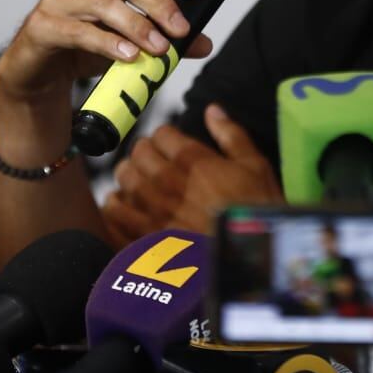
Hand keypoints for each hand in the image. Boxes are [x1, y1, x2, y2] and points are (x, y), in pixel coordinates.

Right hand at [0, 0, 215, 104]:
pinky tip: (128, 56)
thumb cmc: (81, 45)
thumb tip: (203, 43)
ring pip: (104, 2)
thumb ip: (163, 36)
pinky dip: (109, 43)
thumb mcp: (127, 39)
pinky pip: (80, 31)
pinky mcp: (42, 25)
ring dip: (138, 26)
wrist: (37, 72)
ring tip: (158, 47)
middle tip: (181, 29)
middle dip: (160, 3)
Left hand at [103, 105, 282, 243]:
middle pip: (139, 153)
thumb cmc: (255, 213)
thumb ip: (231, 136)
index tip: (171, 144)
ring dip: (130, 175)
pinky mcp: (144, 237)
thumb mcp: (255, 167)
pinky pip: (116, 215)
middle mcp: (168, 182)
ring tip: (138, 180)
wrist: (250, 262)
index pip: (162, 134)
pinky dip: (116, 206)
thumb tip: (213, 110)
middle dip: (146, 152)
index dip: (166, 136)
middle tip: (154, 160)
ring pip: (124, 179)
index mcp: (194, 161)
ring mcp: (153, 211)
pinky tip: (123, 205)